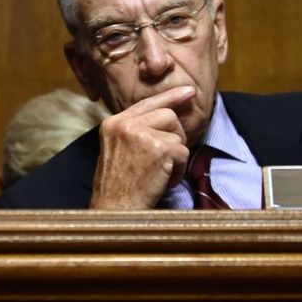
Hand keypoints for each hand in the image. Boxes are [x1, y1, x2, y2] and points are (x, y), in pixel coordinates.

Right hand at [89, 86, 194, 208]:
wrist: (114, 210)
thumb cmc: (118, 187)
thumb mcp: (117, 150)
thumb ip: (136, 131)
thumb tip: (168, 116)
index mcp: (113, 123)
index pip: (146, 103)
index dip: (170, 97)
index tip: (188, 92)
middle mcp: (125, 124)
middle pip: (168, 116)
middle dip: (174, 137)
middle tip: (163, 160)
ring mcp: (141, 134)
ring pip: (177, 135)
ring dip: (174, 156)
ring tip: (157, 173)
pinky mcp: (158, 149)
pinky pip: (182, 152)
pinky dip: (177, 171)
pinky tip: (161, 181)